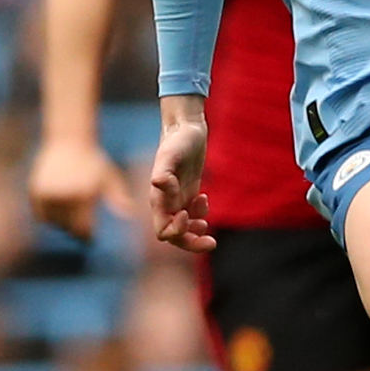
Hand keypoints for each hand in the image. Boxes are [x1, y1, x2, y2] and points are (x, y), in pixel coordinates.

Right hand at [27, 137, 138, 239]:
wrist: (68, 140)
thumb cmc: (93, 162)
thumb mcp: (109, 178)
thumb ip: (118, 197)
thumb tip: (130, 214)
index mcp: (84, 195)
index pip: (82, 229)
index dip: (87, 236)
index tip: (90, 236)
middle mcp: (64, 195)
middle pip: (67, 228)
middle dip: (74, 230)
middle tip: (80, 227)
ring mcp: (48, 193)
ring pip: (53, 222)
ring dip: (61, 224)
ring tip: (70, 215)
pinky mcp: (35, 191)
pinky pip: (41, 215)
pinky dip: (47, 216)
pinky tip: (58, 209)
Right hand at [149, 109, 214, 252]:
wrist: (186, 127)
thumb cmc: (177, 140)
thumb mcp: (171, 154)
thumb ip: (164, 171)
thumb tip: (157, 183)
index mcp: (158, 199)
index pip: (163, 230)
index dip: (176, 230)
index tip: (187, 215)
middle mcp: (166, 203)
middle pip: (174, 236)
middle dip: (191, 243)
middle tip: (211, 242)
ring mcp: (177, 199)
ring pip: (184, 230)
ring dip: (195, 233)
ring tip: (206, 223)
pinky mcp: (188, 193)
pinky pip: (192, 216)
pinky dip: (200, 214)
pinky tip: (204, 198)